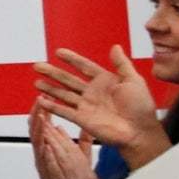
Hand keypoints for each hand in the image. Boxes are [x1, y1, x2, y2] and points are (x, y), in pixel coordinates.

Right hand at [31, 103, 103, 178]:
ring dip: (37, 130)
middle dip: (38, 116)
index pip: (47, 127)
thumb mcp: (82, 158)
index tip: (44, 98)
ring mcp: (45, 165)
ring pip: (38, 143)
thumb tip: (84, 128)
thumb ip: (83, 143)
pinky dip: (42, 153)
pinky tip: (42, 143)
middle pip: (39, 131)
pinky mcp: (47, 176)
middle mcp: (47, 156)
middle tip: (38, 101)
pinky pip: (43, 162)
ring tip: (38, 116)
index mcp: (54, 150)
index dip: (45, 113)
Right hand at [35, 46, 167, 166]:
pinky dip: (52, 107)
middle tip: (37, 65)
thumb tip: (115, 46)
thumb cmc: (141, 107)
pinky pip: (64, 111)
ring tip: (36, 82)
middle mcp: (93, 93)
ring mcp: (86, 106)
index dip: (72, 59)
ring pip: (63, 94)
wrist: (139, 132)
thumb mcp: (134, 80)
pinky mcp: (82, 119)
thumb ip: (122, 64)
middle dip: (53, 72)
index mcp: (105, 81)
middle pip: (68, 80)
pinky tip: (41, 101)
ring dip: (50, 88)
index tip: (59, 52)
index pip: (84, 66)